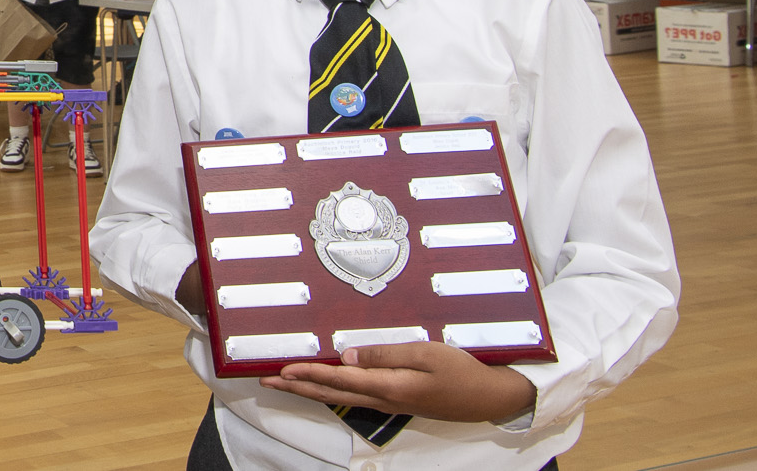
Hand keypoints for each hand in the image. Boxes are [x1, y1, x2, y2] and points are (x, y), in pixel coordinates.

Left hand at [261, 342, 537, 424]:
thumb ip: (385, 354)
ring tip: (286, 384)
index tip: (281, 371)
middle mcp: (384, 398)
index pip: (339, 380)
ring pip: (341, 397)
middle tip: (267, 382)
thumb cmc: (461, 371)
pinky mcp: (397, 400)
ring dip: (311, 390)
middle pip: (331, 393)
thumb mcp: (425, 354)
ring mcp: (390, 402)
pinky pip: (355, 396)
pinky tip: (325, 385)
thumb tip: (347, 357)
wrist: (489, 397)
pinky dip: (332, 390)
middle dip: (297, 387)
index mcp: (390, 386)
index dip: (308, 374)